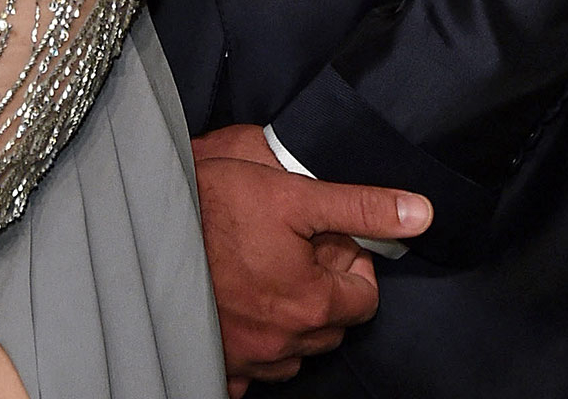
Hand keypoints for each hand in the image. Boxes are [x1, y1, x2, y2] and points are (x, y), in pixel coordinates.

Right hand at [190, 123, 431, 394]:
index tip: (327, 238)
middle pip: (331, 324)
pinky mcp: (219, 362)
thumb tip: (421, 213)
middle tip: (295, 248)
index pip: (364, 297)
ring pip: (295, 350)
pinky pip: (251, 375)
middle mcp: (287, 340)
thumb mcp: (293, 191)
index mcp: (312, 301)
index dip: (351, 261)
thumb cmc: (216, 204)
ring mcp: (251, 358)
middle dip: (324, 289)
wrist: (147, 223)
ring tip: (266, 272)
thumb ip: (360, 206)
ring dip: (292, 319)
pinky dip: (255, 351)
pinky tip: (243, 317)